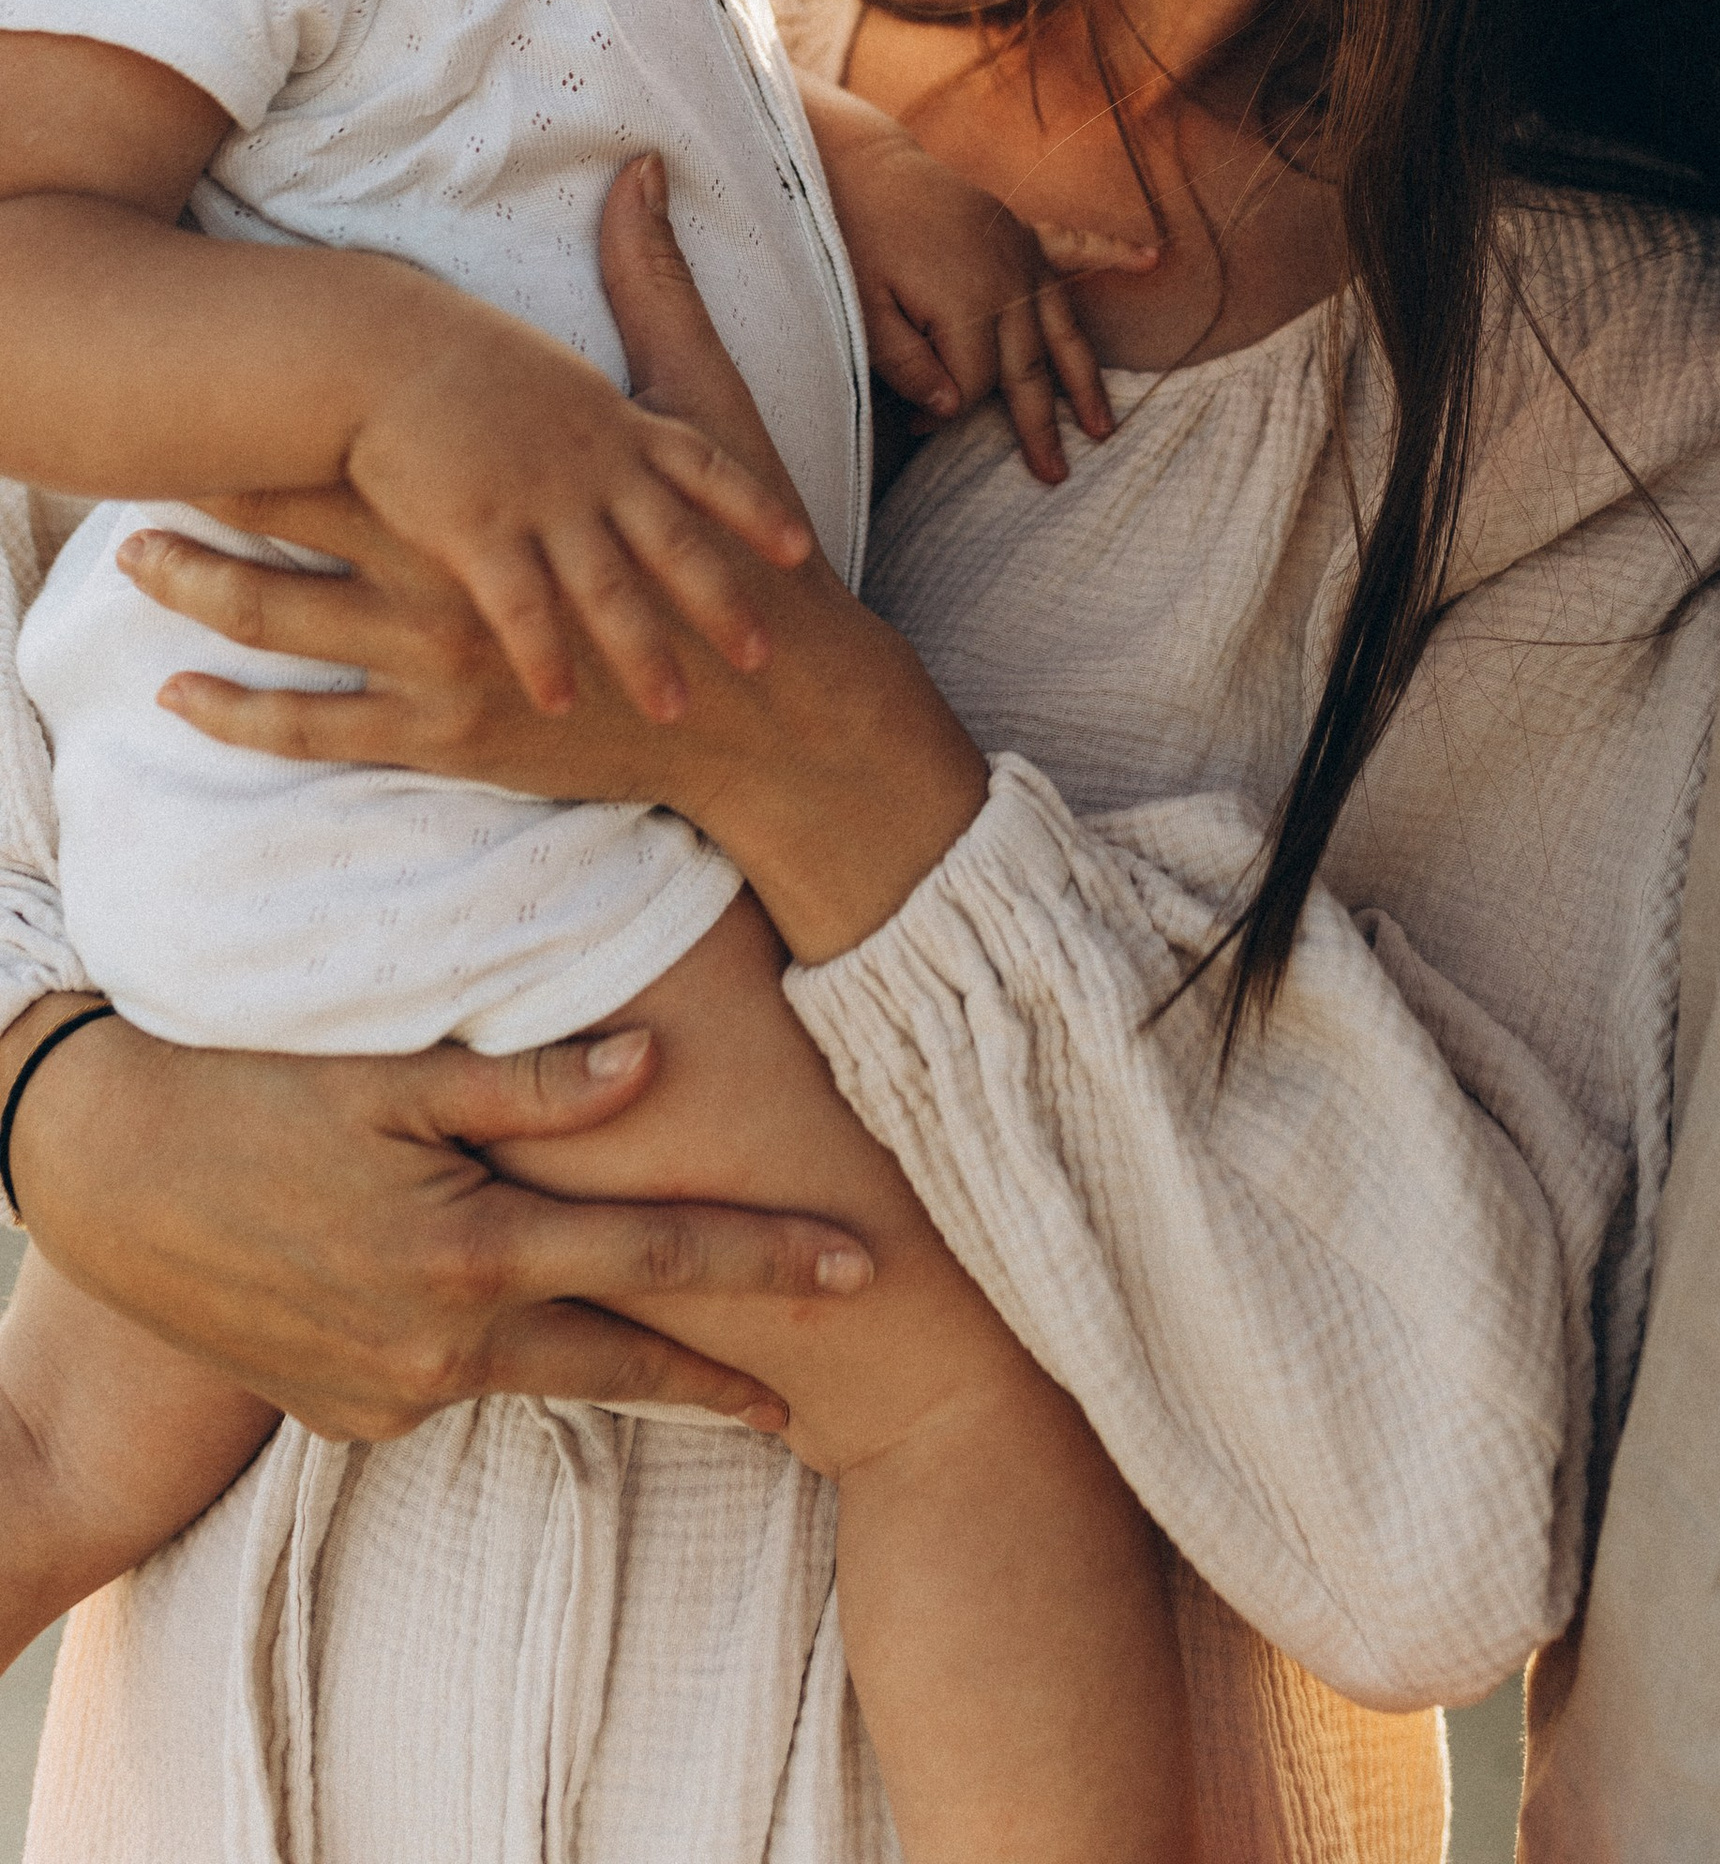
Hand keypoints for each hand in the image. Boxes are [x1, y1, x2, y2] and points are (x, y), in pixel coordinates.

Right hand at [0, 996, 869, 1438]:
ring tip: (728, 1371)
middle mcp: (441, 1348)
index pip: (657, 1263)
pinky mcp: (350, 1412)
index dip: (768, 1263)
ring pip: (547, 1375)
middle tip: (828, 1378)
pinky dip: (517, 1354)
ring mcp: (391, 1394)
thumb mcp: (391, 1074)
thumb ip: (528, 1083)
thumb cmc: (253, 1092)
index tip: (861, 1270)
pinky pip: (464, 1382)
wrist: (104, 1174)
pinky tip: (545, 1324)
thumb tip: (652, 1062)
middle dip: (733, 1371)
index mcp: (470, 1256)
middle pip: (625, 1359)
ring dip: (633, 1367)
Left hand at [137, 155, 992, 963]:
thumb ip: (657, 290)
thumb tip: (643, 173)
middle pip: (306, 527)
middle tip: (125, 468)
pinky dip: (246, 720)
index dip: (282, 407)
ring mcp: (449, 662)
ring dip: (205, 598)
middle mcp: (461, 572)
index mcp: (504, 491)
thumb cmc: (738, 551)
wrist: (769, 702)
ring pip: (297, 628)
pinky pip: (323, 732)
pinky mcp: (452, 736)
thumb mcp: (703, 409)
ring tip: (128, 567)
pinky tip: (180, 701)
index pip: (368, 437)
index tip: (208, 374)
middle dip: (214, 495)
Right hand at [343, 250, 812, 723]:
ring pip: (610, 587)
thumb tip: (614, 419)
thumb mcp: (551, 369)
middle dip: (721, 602)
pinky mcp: (478, 530)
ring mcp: (541, 500)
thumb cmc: (459, 361)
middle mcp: (594, 464)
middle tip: (762, 656)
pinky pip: (523, 607)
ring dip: (644, 651)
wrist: (379, 348)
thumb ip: (593, 407)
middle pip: (674, 542)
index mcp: (616, 423)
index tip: (799, 547)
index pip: (706, 467)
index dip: (753, 508)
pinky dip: (546, 655)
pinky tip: (559, 701)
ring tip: (675, 708)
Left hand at [803, 83, 1153, 484]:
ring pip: (1064, 328)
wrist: (861, 167)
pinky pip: (1077, 246)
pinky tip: (1152, 258)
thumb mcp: (863, 310)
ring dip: (1084, 379)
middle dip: (1041, 424)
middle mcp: (1009, 283)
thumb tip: (950, 410)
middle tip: (1054, 474)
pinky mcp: (1020, 231)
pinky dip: (1115, 252)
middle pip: (1030, 367)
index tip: (913, 425)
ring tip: (1103, 426)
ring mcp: (1021, 255)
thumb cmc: (854, 241)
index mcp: (969, 306)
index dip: (946, 413)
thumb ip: (907, 365)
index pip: (977, 383)